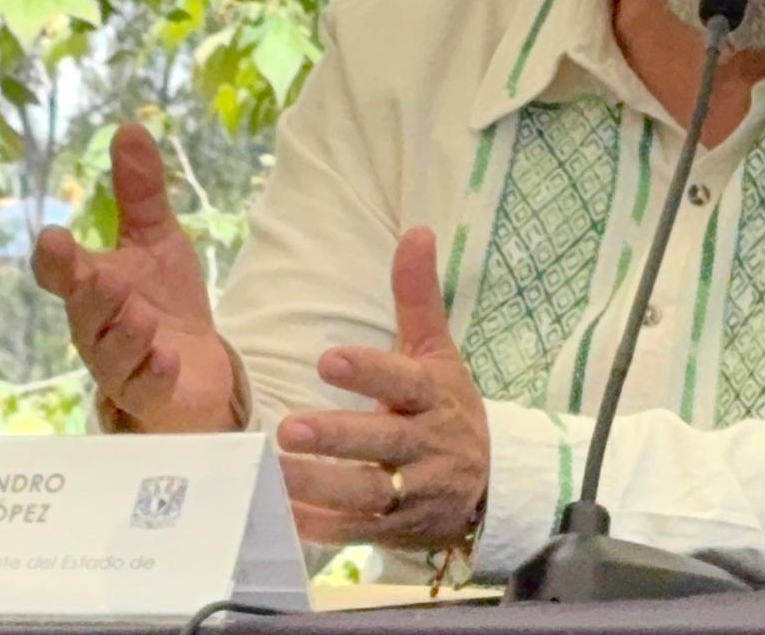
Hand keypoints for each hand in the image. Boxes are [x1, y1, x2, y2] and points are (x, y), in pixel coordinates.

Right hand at [31, 122, 235, 432]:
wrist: (197, 370)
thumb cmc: (165, 302)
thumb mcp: (157, 240)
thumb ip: (141, 192)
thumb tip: (129, 127)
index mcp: (94, 288)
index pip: (65, 274)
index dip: (58, 258)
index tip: (54, 235)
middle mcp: (100, 328)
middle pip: (84, 313)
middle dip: (86, 293)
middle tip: (93, 274)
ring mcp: (123, 365)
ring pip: (111, 353)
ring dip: (122, 333)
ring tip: (138, 314)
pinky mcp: (152, 394)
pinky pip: (146, 387)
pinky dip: (153, 373)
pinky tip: (165, 358)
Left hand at [277, 226, 488, 551]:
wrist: (490, 483)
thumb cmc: (447, 405)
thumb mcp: (437, 350)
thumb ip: (417, 295)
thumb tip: (416, 230)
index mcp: (434, 396)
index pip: (405, 383)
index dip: (370, 374)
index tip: (329, 360)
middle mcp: (426, 445)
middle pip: (383, 443)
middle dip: (339, 438)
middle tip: (289, 427)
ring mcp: (414, 491)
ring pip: (367, 492)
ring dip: (320, 485)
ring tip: (274, 472)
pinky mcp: (398, 529)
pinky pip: (359, 532)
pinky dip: (324, 528)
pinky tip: (287, 517)